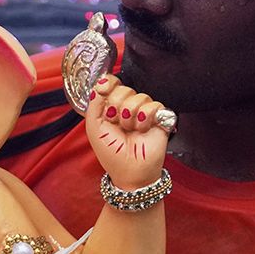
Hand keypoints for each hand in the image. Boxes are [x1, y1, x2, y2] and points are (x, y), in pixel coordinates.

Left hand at [85, 75, 169, 190]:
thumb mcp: (94, 127)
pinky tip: (142, 129)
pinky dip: (146, 118)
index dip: (108, 83)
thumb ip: (94, 102)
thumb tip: (101, 82)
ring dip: (131, 116)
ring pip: (139, 97)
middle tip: (117, 123)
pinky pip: (154, 105)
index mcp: (111, 106)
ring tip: (130, 130)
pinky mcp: (160, 117)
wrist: (130, 171)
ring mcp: (144, 111)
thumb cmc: (111, 152)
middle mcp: (128, 106)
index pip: (111, 82)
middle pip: (124, 89)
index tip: (105, 90)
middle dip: (117, 106)